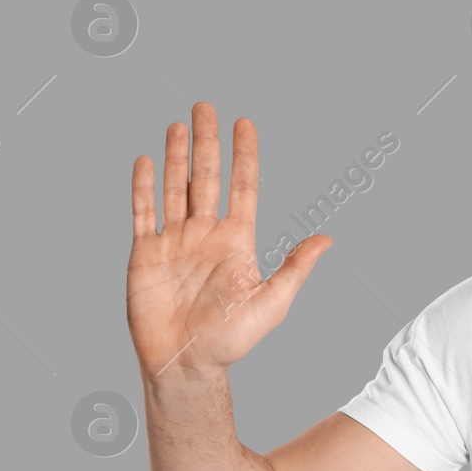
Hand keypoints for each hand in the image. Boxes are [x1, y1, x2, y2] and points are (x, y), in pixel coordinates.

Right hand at [128, 102, 330, 380]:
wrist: (185, 364)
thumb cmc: (231, 340)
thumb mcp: (272, 302)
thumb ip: (295, 268)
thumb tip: (328, 239)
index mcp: (236, 241)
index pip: (243, 186)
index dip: (244, 155)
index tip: (245, 123)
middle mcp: (205, 234)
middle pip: (206, 178)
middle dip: (207, 142)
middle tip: (206, 106)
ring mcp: (174, 242)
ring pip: (175, 188)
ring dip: (176, 156)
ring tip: (179, 124)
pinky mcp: (145, 254)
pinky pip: (143, 213)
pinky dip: (143, 187)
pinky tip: (147, 161)